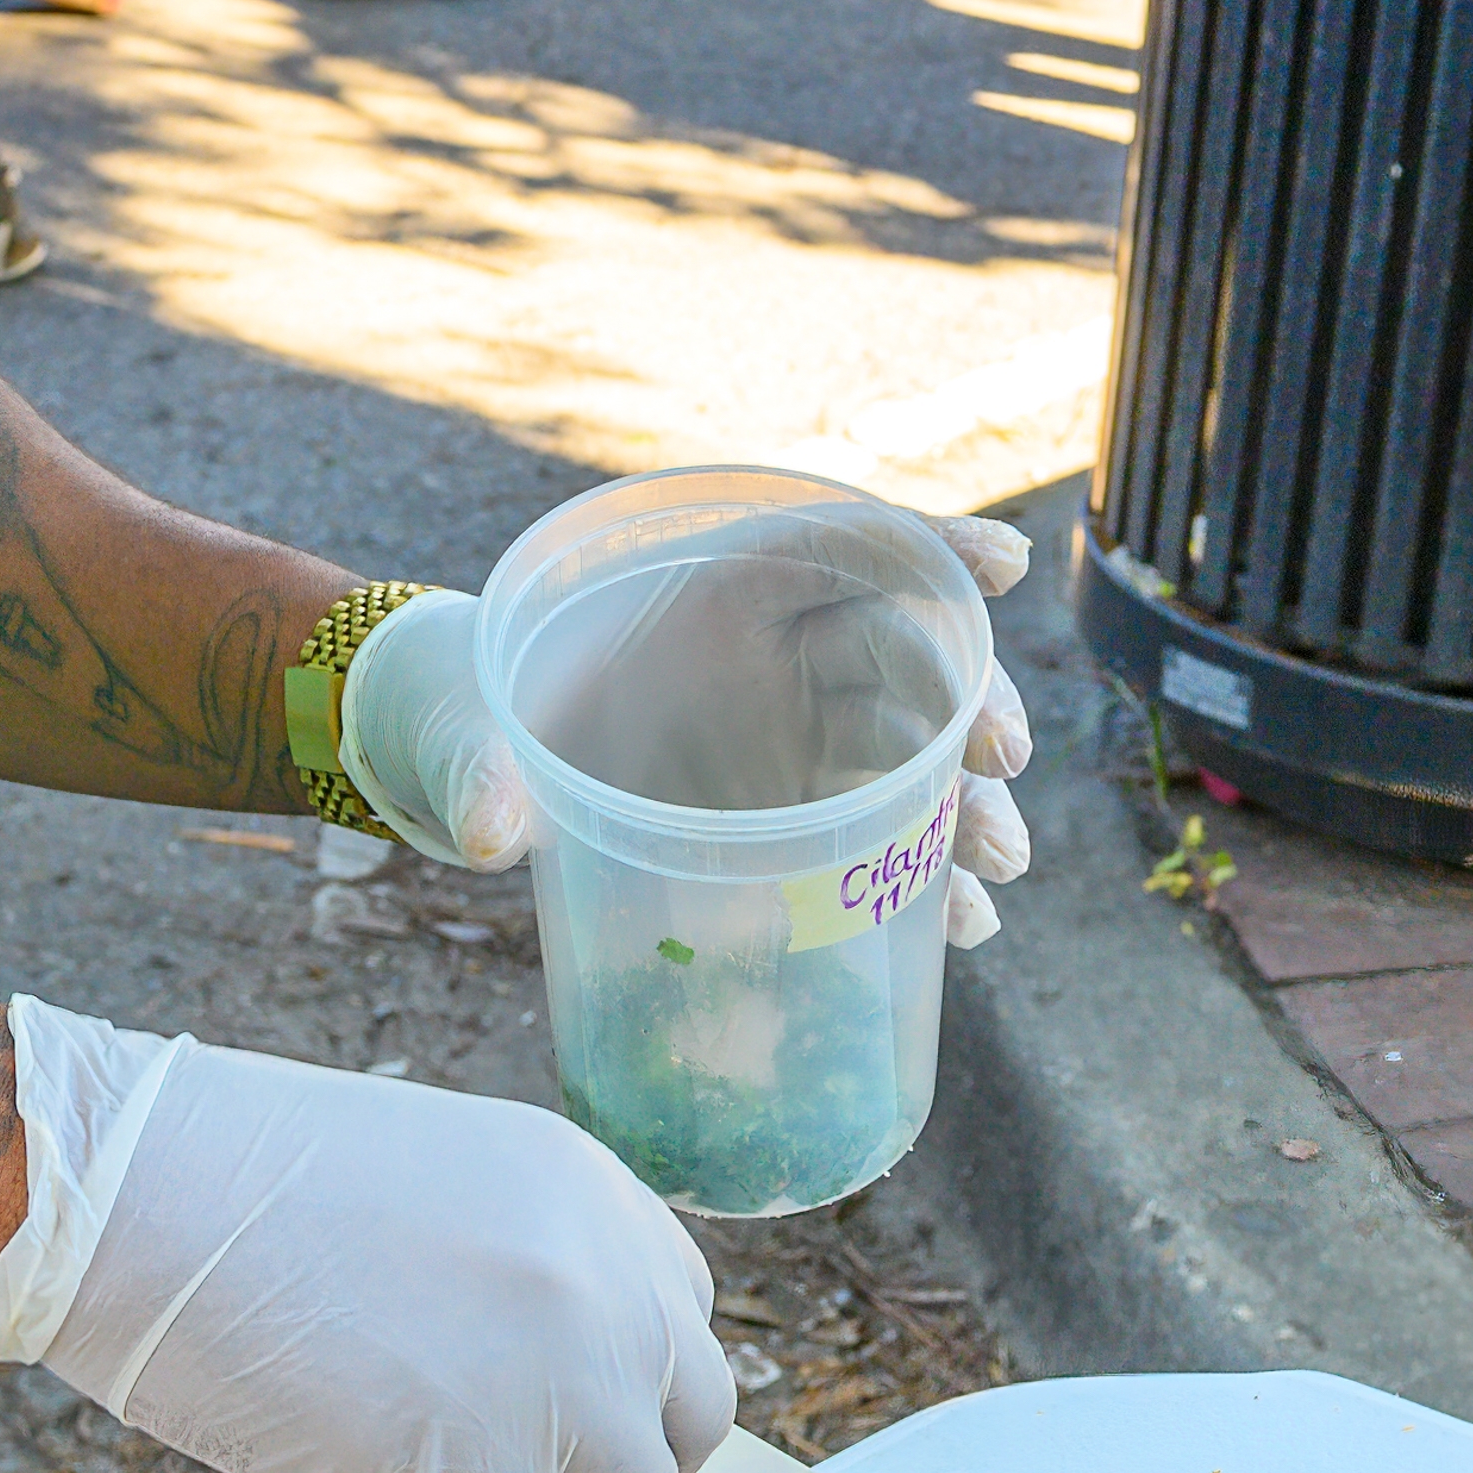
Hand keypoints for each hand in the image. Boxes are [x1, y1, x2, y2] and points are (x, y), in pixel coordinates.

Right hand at [0, 997, 735, 1472]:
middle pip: (691, 1422)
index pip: (677, 1321)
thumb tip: (546, 1383)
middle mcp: (610, 1283)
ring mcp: (563, 1385)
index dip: (612, 1381)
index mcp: (594, 1195)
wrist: (123, 1191)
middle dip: (606, 1462)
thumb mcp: (438, 1178)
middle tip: (503, 1471)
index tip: (539, 1404)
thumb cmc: (230, 1179)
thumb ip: (524, 1265)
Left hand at [334, 510, 1045, 944]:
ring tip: (996, 869)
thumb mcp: (473, 732)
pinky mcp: (813, 801)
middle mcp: (780, 652)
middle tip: (998, 761)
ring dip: (969, 802)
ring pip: (918, 748)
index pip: (844, 548)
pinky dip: (931, 872)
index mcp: (714, 595)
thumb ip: (481, 770)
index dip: (928, 548)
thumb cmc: (485, 714)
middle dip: (967, 699)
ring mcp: (806, 728)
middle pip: (908, 654)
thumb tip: (485, 835)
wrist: (487, 768)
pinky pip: (892, 826)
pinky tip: (963, 924)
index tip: (999, 567)